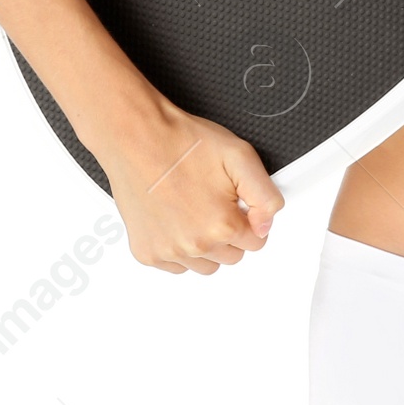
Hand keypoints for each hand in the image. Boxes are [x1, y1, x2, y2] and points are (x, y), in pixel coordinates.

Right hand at [93, 93, 284, 274]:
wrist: (137, 138)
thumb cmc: (182, 143)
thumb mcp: (240, 156)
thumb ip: (265, 196)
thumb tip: (266, 225)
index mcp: (221, 225)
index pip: (256, 241)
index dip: (249, 217)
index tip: (236, 202)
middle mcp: (194, 245)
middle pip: (232, 256)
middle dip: (229, 233)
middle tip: (214, 201)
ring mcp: (168, 252)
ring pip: (205, 265)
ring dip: (206, 245)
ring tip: (194, 210)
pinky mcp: (147, 253)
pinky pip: (176, 266)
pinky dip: (179, 249)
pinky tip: (175, 219)